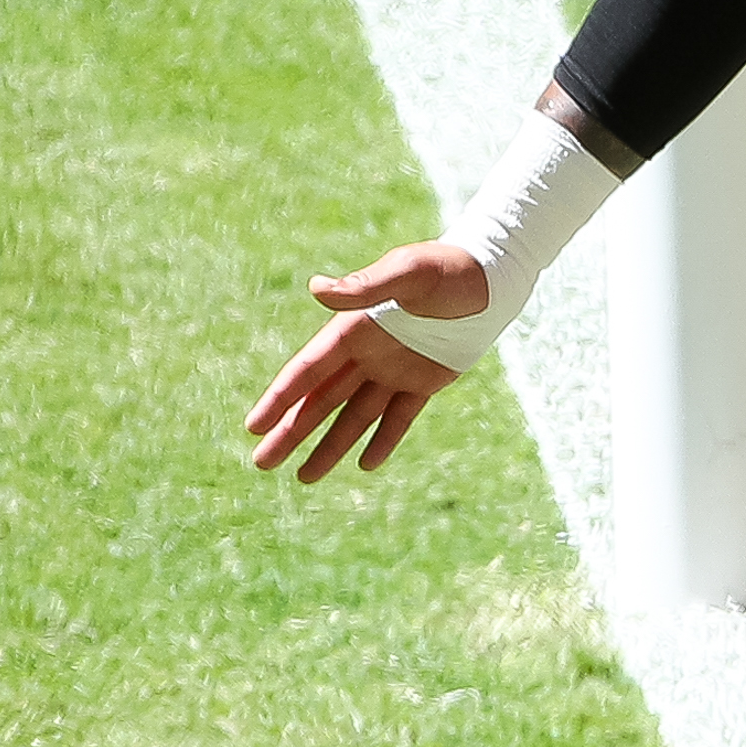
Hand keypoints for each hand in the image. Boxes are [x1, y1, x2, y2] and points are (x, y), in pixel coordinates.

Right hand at [244, 241, 486, 481]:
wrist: (491, 277)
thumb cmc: (447, 268)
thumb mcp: (407, 272)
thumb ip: (365, 286)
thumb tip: (316, 289)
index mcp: (353, 329)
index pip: (307, 371)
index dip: (280, 399)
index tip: (254, 426)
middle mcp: (366, 354)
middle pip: (320, 402)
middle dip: (290, 433)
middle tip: (261, 464)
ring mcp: (393, 370)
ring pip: (353, 417)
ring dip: (329, 447)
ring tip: (303, 478)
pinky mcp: (424, 382)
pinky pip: (398, 418)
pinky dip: (384, 441)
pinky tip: (364, 465)